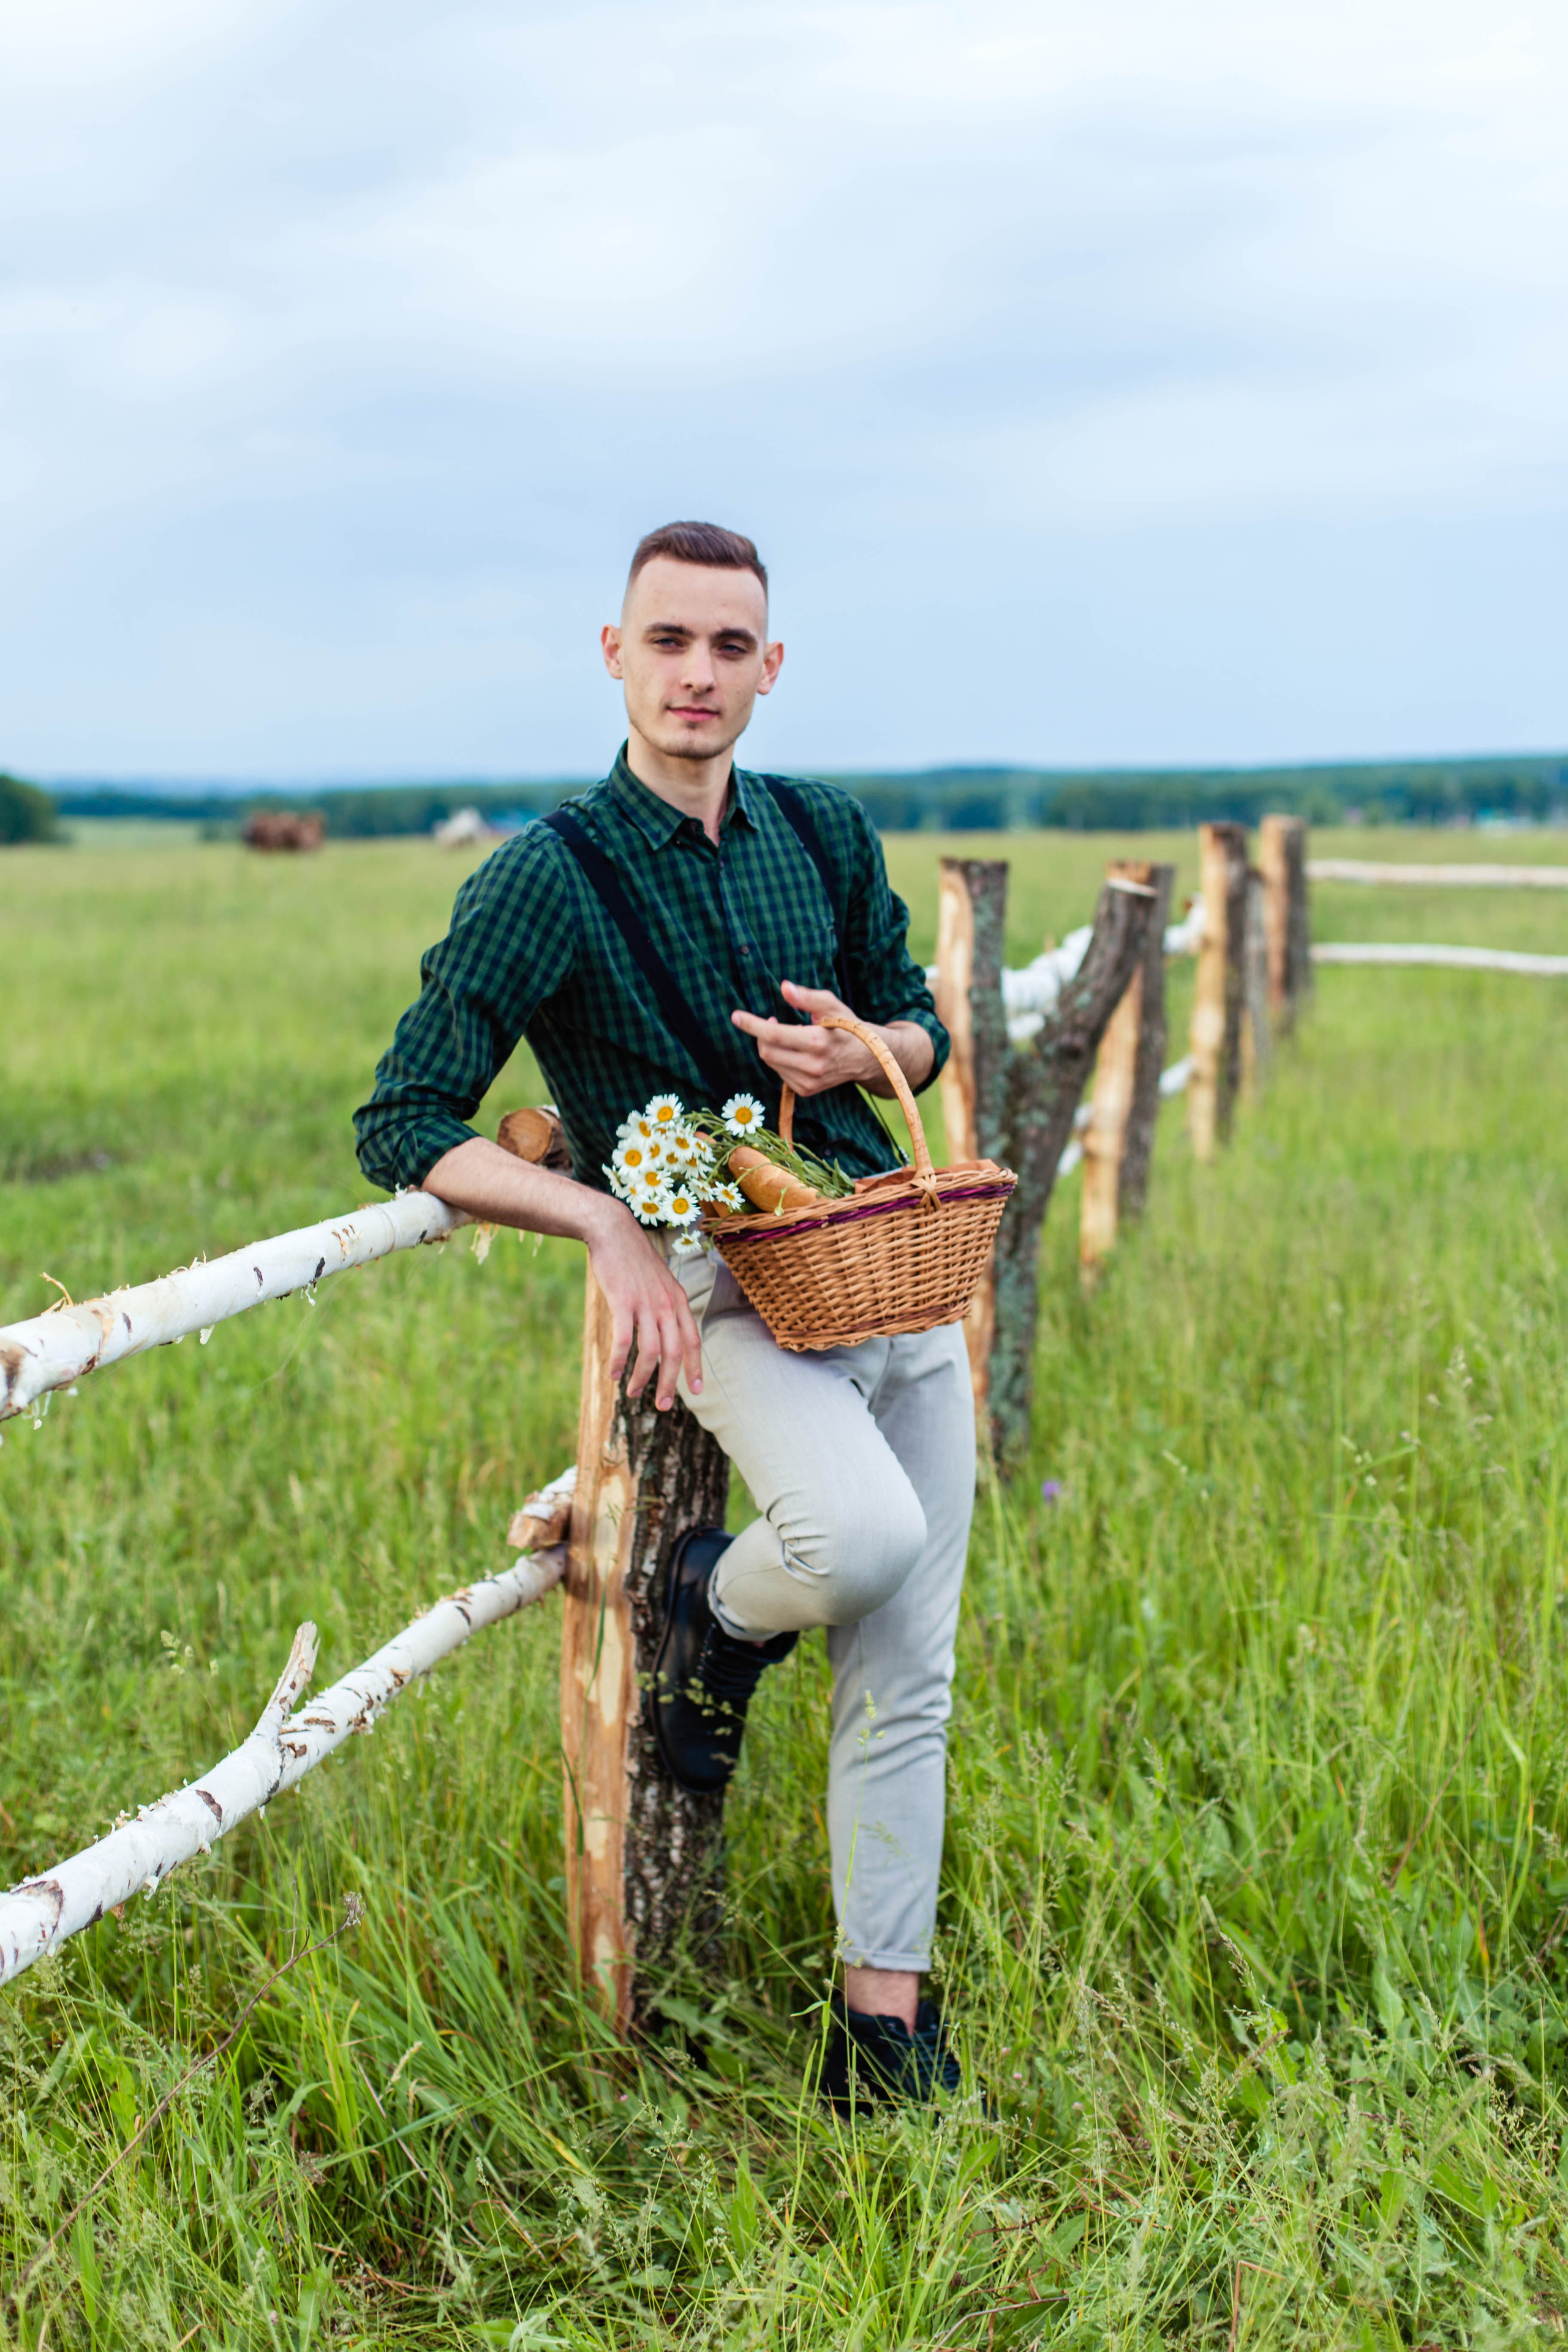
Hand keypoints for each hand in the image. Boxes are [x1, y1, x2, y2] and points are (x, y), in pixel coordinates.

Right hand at [585, 1197, 703, 1410]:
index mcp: (678, 1300)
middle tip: (662, 1406)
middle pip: (674, 1353)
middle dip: (669, 1384)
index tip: (697, 1391)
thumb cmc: (633, 1258)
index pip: (693, 1340)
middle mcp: (666, 1304)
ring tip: (633, 1394)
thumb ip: (665, 1304)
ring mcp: (646, 1303)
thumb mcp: (659, 1280)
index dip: (695, 1367)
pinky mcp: (623, 1301)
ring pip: (650, 1352)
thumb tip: (664, 1330)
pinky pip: (624, 1340)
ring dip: (642, 1378)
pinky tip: (613, 1374)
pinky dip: (619, 1361)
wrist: (612, 1230)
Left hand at [731, 981, 933, 1099]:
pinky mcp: (807, 1090)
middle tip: (769, 1020)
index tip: (736, 1015)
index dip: (752, 1024)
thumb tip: (784, 987)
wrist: (867, 1058)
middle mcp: (813, 1066)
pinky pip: (780, 1073)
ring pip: (771, 1063)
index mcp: (818, 1042)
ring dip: (770, 1046)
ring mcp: (810, 1082)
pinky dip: (780, 1059)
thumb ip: (807, 997)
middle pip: (767, 1051)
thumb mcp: (831, 1005)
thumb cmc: (847, 1026)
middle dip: (760, 1034)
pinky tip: (794, 1051)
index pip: (773, 1034)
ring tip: (786, 1034)